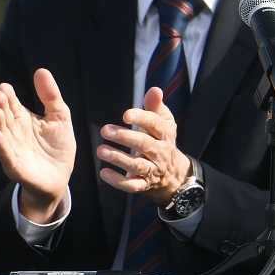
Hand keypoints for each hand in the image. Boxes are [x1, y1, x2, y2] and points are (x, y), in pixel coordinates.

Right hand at [0, 69, 75, 223]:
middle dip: (2, 107)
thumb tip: (41, 70)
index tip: (5, 86)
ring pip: (3, 135)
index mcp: (24, 120)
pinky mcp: (16, 166)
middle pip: (6, 118)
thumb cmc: (58, 145)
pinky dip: (2, 146)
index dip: (9, 96)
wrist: (61, 175)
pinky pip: (6, 156)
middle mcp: (14, 133)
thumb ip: (51, 96)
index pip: (13, 105)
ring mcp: (13, 150)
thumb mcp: (59, 117)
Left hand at [95, 85, 191, 205]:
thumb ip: (155, 106)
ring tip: (101, 150)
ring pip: (137, 165)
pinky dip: (118, 181)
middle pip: (145, 145)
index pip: (156, 125)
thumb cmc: (161, 141)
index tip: (125, 115)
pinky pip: (132, 185)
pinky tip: (104, 172)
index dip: (142, 119)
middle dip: (125, 137)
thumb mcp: (163, 122)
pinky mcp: (143, 185)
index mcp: (166, 134)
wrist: (173, 173)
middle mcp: (160, 152)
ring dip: (119, 158)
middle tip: (105, 130)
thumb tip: (154, 89)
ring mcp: (153, 170)